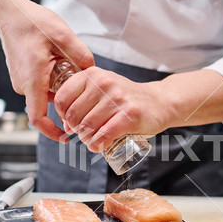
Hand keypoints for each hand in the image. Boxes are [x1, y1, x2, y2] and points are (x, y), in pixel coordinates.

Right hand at [0, 0, 93, 140]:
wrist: (11, 14)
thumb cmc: (32, 23)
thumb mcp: (63, 36)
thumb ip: (81, 57)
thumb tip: (94, 74)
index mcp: (33, 79)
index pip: (38, 117)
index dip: (52, 132)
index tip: (65, 138)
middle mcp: (24, 84)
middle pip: (48, 106)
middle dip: (66, 105)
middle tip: (83, 96)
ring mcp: (22, 81)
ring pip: (46, 96)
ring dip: (61, 91)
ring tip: (71, 73)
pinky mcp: (24, 77)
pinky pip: (41, 87)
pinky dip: (54, 83)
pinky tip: (62, 68)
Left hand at [54, 67, 168, 151]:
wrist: (159, 102)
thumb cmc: (128, 99)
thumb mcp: (103, 89)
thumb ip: (83, 100)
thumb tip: (66, 126)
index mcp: (93, 74)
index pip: (62, 98)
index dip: (62, 115)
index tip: (71, 122)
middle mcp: (104, 83)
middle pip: (73, 115)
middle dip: (76, 131)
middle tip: (86, 135)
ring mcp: (118, 98)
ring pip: (88, 127)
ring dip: (87, 140)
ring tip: (94, 141)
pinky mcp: (130, 115)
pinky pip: (104, 135)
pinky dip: (98, 145)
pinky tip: (99, 146)